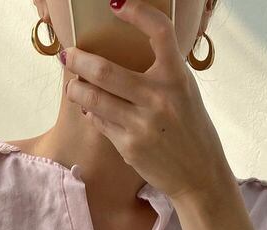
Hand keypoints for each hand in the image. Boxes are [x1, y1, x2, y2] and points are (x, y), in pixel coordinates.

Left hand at [60, 0, 233, 203]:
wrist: (199, 175)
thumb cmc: (191, 131)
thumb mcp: (185, 93)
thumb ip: (161, 74)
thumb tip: (122, 56)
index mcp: (178, 78)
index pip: (160, 32)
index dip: (138, 12)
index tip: (117, 4)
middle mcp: (160, 99)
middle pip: (105, 71)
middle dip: (78, 60)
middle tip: (67, 55)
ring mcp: (142, 125)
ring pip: (94, 99)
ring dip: (76, 90)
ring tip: (72, 85)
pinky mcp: (129, 147)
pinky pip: (100, 123)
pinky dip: (91, 114)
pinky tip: (90, 110)